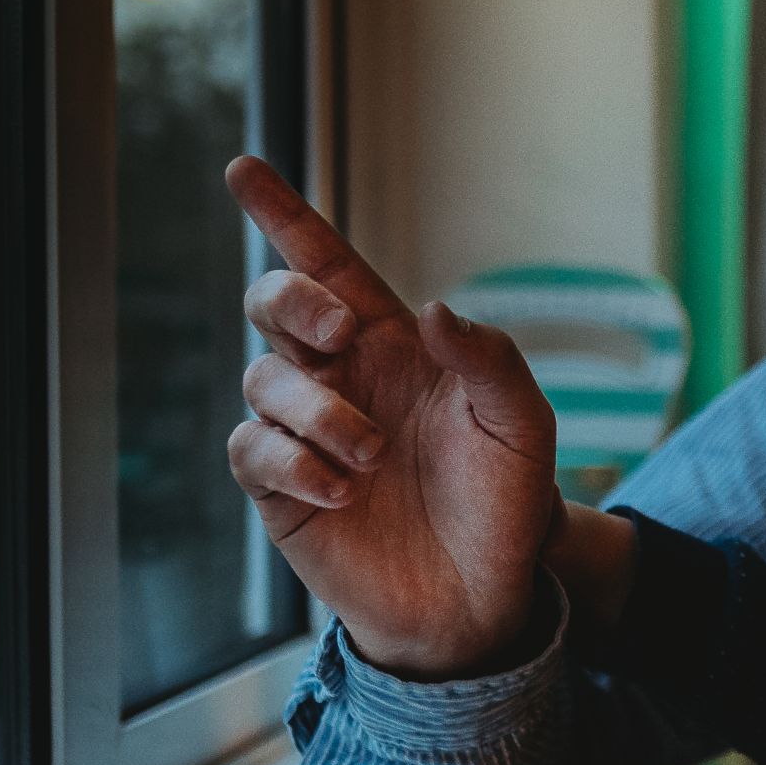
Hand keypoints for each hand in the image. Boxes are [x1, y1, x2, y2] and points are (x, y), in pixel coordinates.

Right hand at [224, 155, 559, 678]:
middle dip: (292, 300)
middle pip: (275, 304)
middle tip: (340, 332)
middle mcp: (342, 377)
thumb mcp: (523, 424)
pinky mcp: (281, 488)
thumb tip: (434, 309)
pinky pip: (253, 450)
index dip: (286, 216)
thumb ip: (490, 358)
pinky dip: (293, 462)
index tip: (243, 168)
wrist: (484, 597)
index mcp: (395, 344)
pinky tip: (342, 491)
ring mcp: (305, 431)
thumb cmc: (506, 503)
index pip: (331, 266)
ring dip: (317, 411)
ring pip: (263, 380)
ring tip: (372, 458)